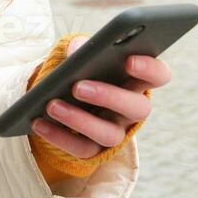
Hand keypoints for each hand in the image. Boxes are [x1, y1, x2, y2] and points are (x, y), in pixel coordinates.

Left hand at [29, 38, 171, 158]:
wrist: (64, 94)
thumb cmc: (82, 68)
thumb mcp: (82, 53)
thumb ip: (83, 47)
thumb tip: (75, 51)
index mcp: (136, 80)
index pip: (159, 75)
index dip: (150, 69)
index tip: (129, 60)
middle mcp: (131, 109)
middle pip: (137, 108)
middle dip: (109, 96)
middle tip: (78, 86)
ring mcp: (115, 131)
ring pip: (109, 134)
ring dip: (79, 120)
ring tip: (52, 105)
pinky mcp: (94, 150)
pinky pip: (81, 149)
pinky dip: (59, 136)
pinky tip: (38, 122)